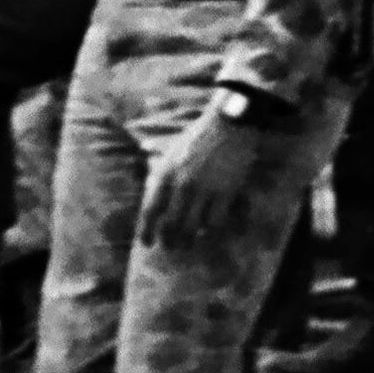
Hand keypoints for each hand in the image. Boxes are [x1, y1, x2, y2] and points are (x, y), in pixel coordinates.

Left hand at [134, 106, 287, 255]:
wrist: (227, 125)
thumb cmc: (196, 138)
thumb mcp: (168, 152)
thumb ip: (158, 173)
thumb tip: (147, 192)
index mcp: (164, 174)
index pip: (150, 211)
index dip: (146, 231)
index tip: (146, 243)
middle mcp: (182, 185)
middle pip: (171, 225)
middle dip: (169, 241)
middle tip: (170, 247)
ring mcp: (205, 190)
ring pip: (193, 228)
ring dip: (189, 240)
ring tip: (188, 244)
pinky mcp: (226, 193)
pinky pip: (216, 222)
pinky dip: (211, 230)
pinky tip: (208, 232)